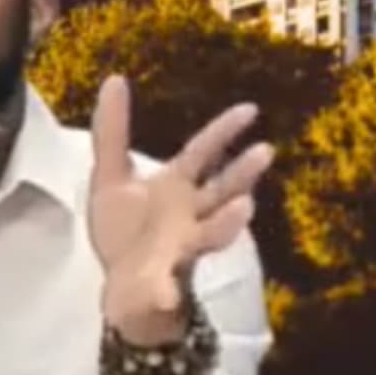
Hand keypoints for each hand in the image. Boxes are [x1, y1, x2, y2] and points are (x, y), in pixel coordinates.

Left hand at [86, 75, 272, 343]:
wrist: (122, 285)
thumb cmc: (125, 226)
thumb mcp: (110, 176)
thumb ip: (112, 132)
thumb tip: (114, 79)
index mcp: (177, 187)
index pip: (205, 153)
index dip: (225, 131)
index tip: (250, 109)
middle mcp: (191, 214)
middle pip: (222, 190)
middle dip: (241, 173)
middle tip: (265, 152)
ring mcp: (183, 249)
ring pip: (213, 234)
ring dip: (229, 223)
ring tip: (245, 208)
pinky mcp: (162, 282)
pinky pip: (165, 289)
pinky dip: (164, 293)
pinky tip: (164, 295)